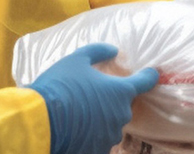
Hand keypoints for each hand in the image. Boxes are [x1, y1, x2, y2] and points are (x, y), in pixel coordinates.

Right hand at [28, 43, 158, 153]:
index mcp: (120, 92)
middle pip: (121, 105)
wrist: (41, 122)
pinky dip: (91, 135)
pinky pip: (99, 140)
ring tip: (79, 114)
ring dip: (101, 119)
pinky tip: (76, 130)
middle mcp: (120, 115)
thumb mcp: (76, 60)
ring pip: (110, 124)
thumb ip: (98, 51)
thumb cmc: (60, 86)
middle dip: (110, 100)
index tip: (152, 74)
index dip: (149, 76)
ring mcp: (110, 136)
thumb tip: (113, 51)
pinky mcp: (98, 151)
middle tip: (90, 95)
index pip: (144, 82)